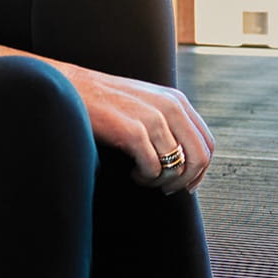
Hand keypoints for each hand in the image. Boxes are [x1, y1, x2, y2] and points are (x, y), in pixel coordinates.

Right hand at [60, 63, 213, 194]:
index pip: (207, 143)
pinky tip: (131, 171)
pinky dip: (144, 178)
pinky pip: (152, 169)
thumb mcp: (147, 103)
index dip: (201, 170)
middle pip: (199, 158)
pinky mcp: (132, 132)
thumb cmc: (106, 101)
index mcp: (177, 100)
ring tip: (142, 176)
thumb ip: (170, 121)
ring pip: (176, 167)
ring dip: (160, 181)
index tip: (187, 183)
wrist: (70, 89)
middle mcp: (170, 107)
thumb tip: (187, 158)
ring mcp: (152, 118)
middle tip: (167, 188)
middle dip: (186, 180)